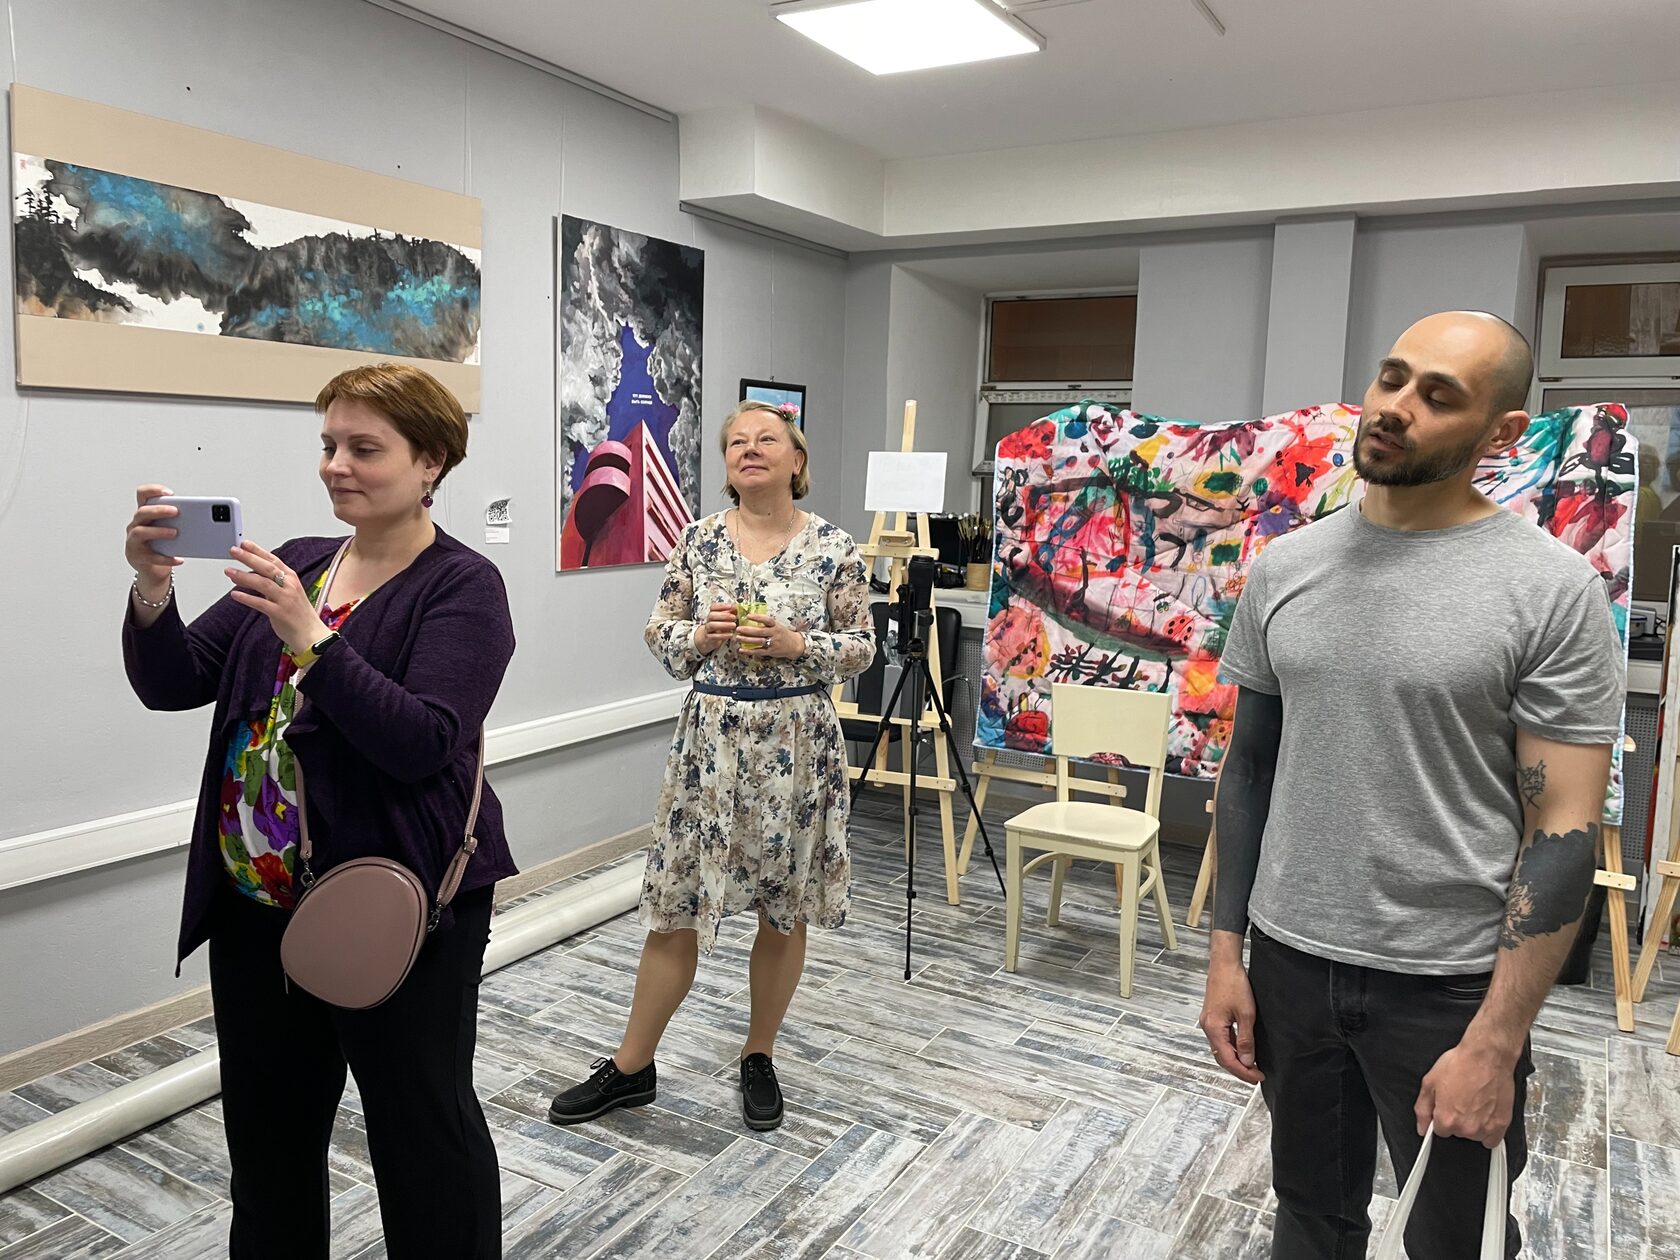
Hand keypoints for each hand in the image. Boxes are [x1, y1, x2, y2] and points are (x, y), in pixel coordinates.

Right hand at [125, 484, 182, 597]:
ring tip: (175, 533)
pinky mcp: (137, 557)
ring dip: (159, 531)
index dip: (153, 490)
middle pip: (142, 512)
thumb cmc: (163, 545)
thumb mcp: (171, 529)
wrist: (153, 570)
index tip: (169, 493)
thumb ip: (181, 520)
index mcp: (145, 515)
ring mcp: (133, 541)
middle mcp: (135, 525)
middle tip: (176, 511)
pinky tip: (179, 559)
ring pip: (140, 532)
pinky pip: (151, 557)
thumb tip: (206, 517)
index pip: (142, 495)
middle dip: (159, 510)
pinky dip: (166, 558)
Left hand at [225, 541, 329, 653]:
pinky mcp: (280, 613)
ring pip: (263, 583)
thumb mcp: (288, 593)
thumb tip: (248, 574)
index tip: (244, 544)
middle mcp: (289, 586)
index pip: (273, 560)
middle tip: (234, 551)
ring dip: (244, 576)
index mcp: (292, 578)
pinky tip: (235, 594)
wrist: (311, 634)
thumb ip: (271, 583)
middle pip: (267, 568)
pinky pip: (260, 603)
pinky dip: (247, 598)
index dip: (258, 551)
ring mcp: (285, 599)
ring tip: (229, 571)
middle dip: (249, 558)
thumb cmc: (298, 614)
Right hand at [696, 602, 737, 654]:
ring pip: (712, 625)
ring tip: (734, 625)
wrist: (710, 638)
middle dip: (724, 615)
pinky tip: (730, 634)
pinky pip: (714, 636)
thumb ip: (731, 613)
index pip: (713, 607)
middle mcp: (709, 620)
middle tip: (734, 617)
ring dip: (724, 625)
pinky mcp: (709, 638)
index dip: (721, 606)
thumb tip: (736, 607)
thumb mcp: (725, 619)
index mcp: (712, 614)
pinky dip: (723, 635)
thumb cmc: (720, 627)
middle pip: (712, 615)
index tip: (730, 606)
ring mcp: (708, 629)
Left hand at [738, 612, 805, 658]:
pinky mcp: (771, 652)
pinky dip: (749, 651)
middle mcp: (775, 634)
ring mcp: (773, 643)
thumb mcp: (777, 625)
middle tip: (738, 628)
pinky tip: (741, 650)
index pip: (767, 620)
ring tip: (738, 637)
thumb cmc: (783, 633)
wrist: (795, 645)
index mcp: (776, 626)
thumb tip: (751, 617)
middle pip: (760, 631)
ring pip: (758, 641)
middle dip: (748, 630)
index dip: (758, 617)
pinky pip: (759, 651)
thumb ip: (767, 623)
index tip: (748, 615)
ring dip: (747, 640)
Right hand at [1199, 952, 1263, 1084]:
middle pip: (1222, 1057)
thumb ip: (1246, 1040)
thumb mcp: (1246, 1014)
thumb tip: (1248, 1061)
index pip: (1227, 1060)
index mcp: (1213, 1028)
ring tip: (1252, 1065)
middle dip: (1239, 1068)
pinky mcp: (1213, 1017)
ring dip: (1236, 1059)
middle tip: (1256, 1075)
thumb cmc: (1234, 984)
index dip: (1243, 1071)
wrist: (1225, 964)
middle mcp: (1207, 1027)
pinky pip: (1221, 1038)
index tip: (1258, 1077)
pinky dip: (1232, 1047)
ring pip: (1221, 1048)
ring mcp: (1209, 1022)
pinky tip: (1243, 1049)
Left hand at [1415, 1039, 1514, 1148]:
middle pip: (1458, 1132)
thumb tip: (1422, 1128)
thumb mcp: (1430, 1082)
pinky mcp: (1502, 1125)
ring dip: (1474, 1123)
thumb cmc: (1461, 1064)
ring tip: (1475, 1101)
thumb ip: (1422, 1109)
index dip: (1442, 1116)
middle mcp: (1466, 1128)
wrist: (1487, 1056)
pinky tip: (1486, 1113)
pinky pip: (1492, 1140)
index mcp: (1446, 1119)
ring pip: (1475, 1135)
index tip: (1447, 1106)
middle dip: (1457, 1118)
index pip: (1440, 1130)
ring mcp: (1485, 1128)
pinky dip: (1489, 1130)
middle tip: (1461, 1098)